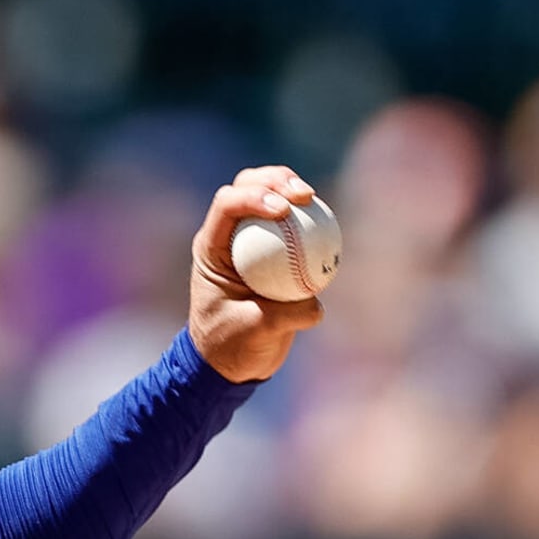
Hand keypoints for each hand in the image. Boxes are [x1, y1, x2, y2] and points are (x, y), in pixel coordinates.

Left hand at [188, 165, 327, 382]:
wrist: (233, 359)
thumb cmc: (233, 346)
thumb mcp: (255, 334)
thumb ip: (282, 317)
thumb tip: (314, 304)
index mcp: (212, 249)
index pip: (227, 205)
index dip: (254, 197)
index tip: (283, 210)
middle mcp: (228, 237)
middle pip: (247, 186)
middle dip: (273, 179)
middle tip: (302, 194)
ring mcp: (250, 239)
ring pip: (270, 195)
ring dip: (290, 186)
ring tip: (310, 196)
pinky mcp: (274, 248)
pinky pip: (294, 223)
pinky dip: (310, 216)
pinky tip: (327, 219)